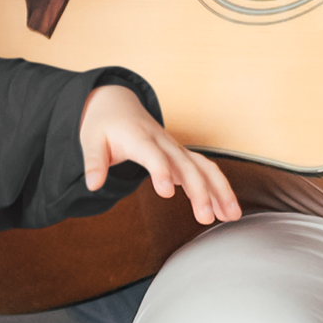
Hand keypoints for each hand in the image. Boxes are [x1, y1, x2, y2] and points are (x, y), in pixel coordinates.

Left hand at [79, 85, 239, 226]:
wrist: (117, 105)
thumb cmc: (103, 125)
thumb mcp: (90, 141)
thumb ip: (93, 162)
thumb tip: (92, 184)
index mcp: (139, 138)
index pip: (153, 155)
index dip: (162, 172)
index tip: (167, 193)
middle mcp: (163, 143)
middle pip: (186, 165)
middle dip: (199, 191)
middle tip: (205, 217)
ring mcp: (176, 148)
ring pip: (204, 167)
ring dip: (220, 190)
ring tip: (232, 216)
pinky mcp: (182, 155)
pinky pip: (206, 170)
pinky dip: (219, 188)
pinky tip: (228, 210)